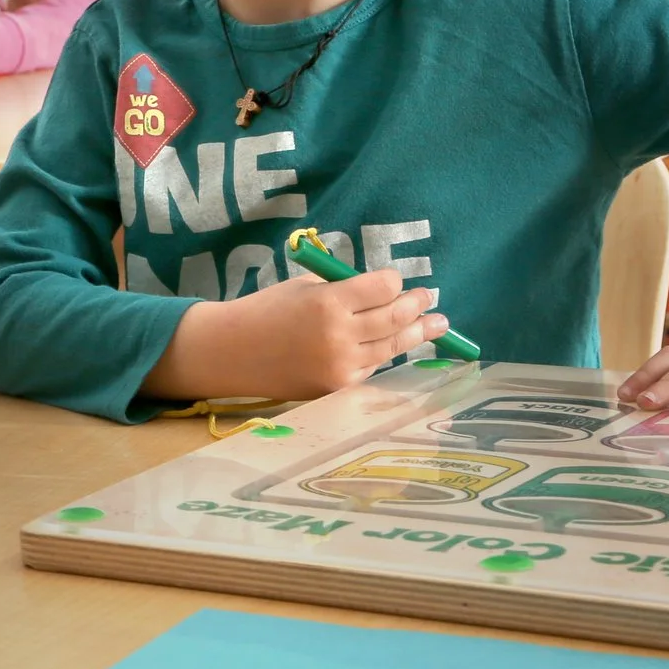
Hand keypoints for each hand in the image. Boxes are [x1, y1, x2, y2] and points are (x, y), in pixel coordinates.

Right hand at [144, 268, 447, 401]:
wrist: (232, 353)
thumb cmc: (265, 311)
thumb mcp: (304, 288)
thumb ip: (342, 291)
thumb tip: (382, 294)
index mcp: (329, 301)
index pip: (383, 287)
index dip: (394, 282)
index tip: (395, 280)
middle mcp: (340, 334)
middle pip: (395, 317)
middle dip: (416, 306)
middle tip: (429, 299)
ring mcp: (341, 365)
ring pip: (391, 346)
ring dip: (416, 333)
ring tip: (436, 325)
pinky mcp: (338, 387)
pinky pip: (371, 366)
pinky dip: (383, 353)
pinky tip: (393, 345)